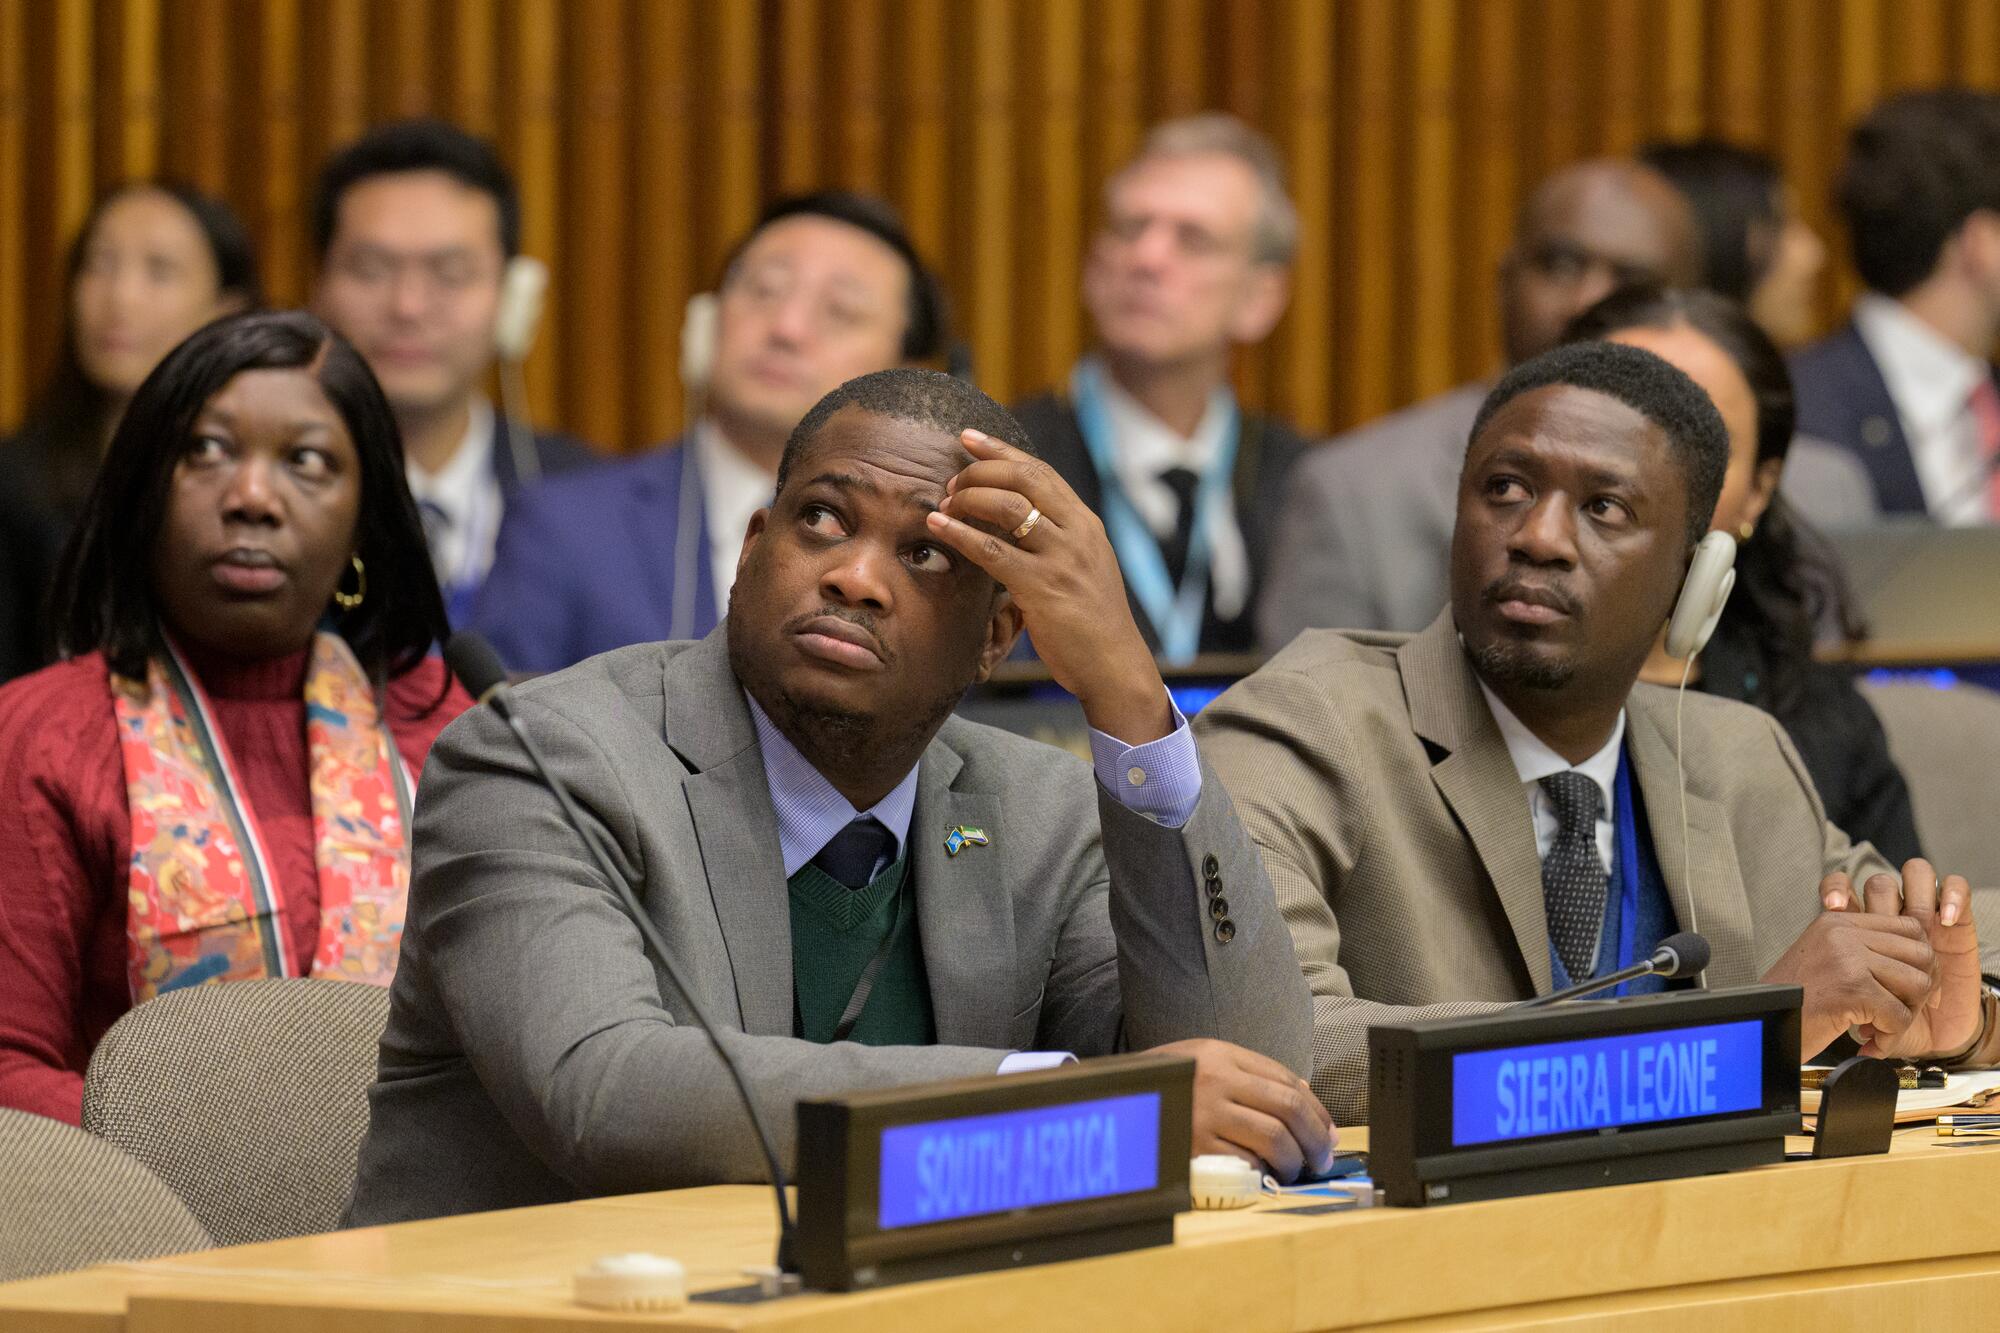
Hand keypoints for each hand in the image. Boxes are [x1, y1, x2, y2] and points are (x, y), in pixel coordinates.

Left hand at [926, 430, 1173, 744]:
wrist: (1115, 665)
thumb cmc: (1092, 623)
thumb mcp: (1083, 569)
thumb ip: (1055, 543)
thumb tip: (1012, 526)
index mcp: (1086, 524)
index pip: (1041, 472)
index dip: (1002, 452)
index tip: (970, 439)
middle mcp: (1077, 534)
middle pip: (1024, 479)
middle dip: (981, 470)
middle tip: (953, 478)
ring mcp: (1062, 559)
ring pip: (1008, 506)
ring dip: (969, 497)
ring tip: (945, 502)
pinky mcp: (1043, 588)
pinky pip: (993, 551)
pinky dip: (960, 534)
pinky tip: (939, 526)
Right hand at [1149, 1038, 1336, 1183]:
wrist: (1117, 1103)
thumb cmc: (1170, 1085)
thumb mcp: (1206, 1062)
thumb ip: (1253, 1075)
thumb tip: (1308, 1101)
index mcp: (1222, 1055)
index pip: (1287, 1081)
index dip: (1318, 1111)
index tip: (1329, 1134)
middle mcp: (1216, 1080)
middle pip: (1288, 1108)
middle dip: (1316, 1138)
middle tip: (1323, 1158)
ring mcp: (1204, 1114)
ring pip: (1274, 1138)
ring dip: (1294, 1160)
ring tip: (1294, 1169)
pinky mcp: (1195, 1147)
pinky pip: (1246, 1162)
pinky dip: (1264, 1172)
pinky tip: (1265, 1176)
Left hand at [1821, 861, 1980, 1058]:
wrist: (1929, 1033)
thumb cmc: (1888, 1019)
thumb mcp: (1863, 1014)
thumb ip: (1849, 1004)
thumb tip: (1851, 1028)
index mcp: (1858, 931)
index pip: (1840, 887)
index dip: (1836, 888)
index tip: (1832, 907)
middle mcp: (1890, 919)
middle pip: (1880, 884)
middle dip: (1882, 906)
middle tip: (1888, 940)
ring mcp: (1924, 916)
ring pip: (1915, 874)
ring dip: (1916, 897)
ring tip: (1921, 932)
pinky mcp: (1956, 922)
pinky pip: (1955, 887)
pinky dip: (1953, 896)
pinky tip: (1946, 921)